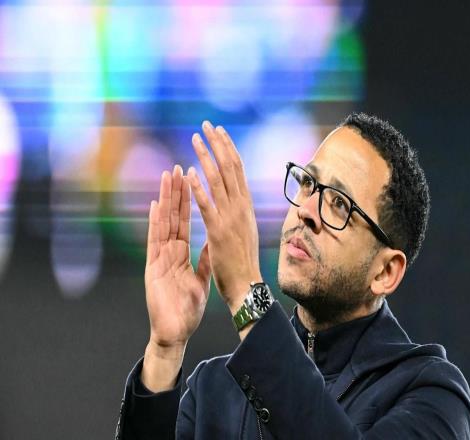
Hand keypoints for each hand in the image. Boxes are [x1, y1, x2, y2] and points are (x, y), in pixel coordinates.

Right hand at [142, 165, 210, 390]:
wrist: (174, 331)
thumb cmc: (186, 307)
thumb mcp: (200, 278)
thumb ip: (204, 258)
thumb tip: (213, 241)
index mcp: (180, 253)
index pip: (184, 220)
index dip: (187, 200)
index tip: (190, 178)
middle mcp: (168, 251)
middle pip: (173, 216)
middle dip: (176, 192)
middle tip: (177, 167)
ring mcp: (159, 257)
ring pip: (163, 223)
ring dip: (165, 200)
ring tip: (167, 177)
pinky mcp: (153, 268)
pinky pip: (155, 242)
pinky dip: (155, 224)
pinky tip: (155, 206)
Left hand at [187, 121, 261, 314]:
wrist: (248, 284)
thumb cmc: (244, 260)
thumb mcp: (246, 229)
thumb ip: (239, 211)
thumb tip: (236, 197)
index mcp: (246, 206)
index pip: (238, 169)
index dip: (229, 148)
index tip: (220, 132)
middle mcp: (241, 207)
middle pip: (230, 167)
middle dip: (218, 144)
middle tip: (206, 125)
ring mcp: (230, 218)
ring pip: (218, 180)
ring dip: (206, 157)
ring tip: (195, 139)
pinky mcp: (218, 231)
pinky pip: (207, 205)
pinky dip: (198, 188)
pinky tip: (189, 173)